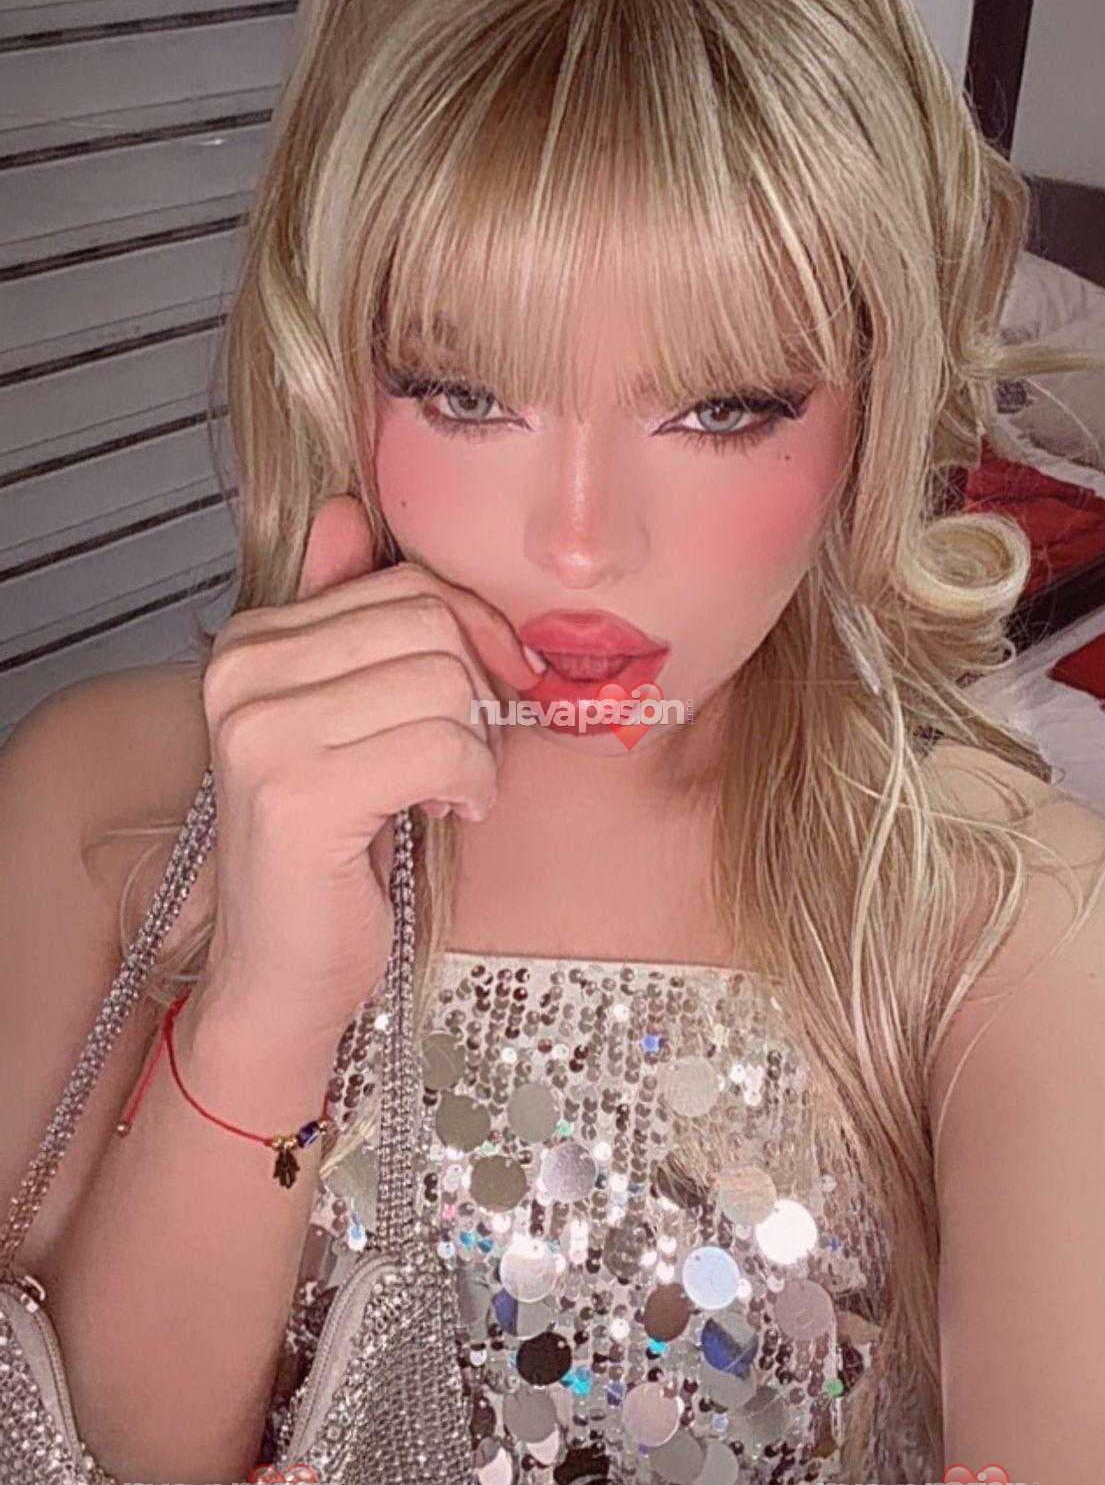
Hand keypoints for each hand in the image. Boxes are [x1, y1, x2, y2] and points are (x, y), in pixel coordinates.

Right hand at [193, 497, 538, 1055]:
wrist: (282, 975)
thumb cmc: (331, 851)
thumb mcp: (346, 719)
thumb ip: (347, 617)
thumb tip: (344, 510)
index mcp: (250, 640)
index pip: (407, 583)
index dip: (473, 636)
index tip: (483, 695)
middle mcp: (240, 673)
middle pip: (431, 622)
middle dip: (476, 691)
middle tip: (460, 755)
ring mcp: (261, 733)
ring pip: (443, 683)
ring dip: (473, 748)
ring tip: (440, 791)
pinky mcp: (297, 796)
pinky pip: (442, 746)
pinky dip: (469, 784)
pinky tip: (442, 814)